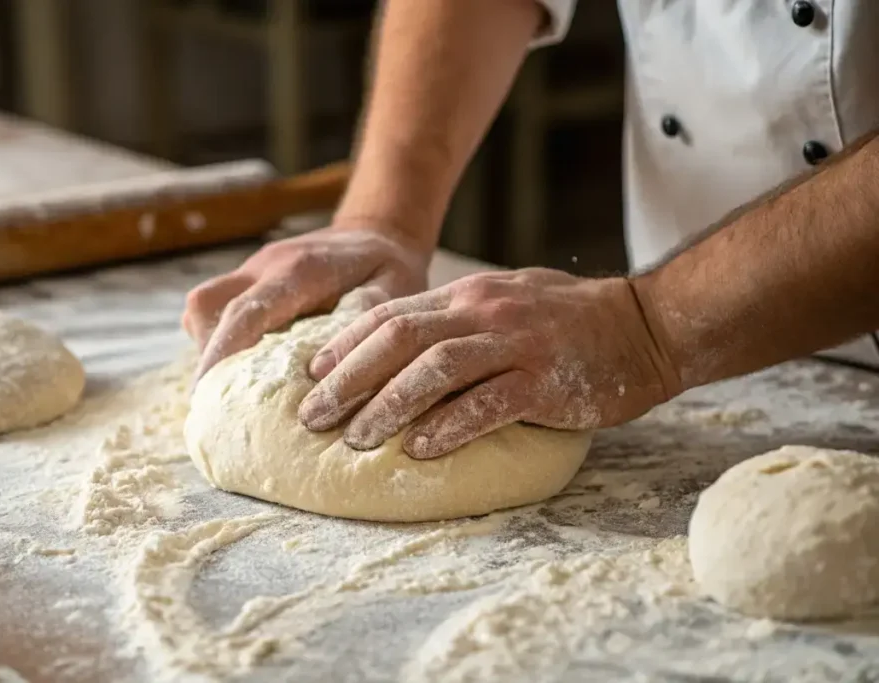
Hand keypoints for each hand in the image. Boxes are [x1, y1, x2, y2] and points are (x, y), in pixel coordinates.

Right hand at [183, 225, 429, 377]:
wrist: (379, 233)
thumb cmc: (389, 268)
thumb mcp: (394, 290)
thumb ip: (364, 321)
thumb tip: (325, 371)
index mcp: (300, 269)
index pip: (248, 310)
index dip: (223, 352)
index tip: (208, 392)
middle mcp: (266, 265)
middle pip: (207, 305)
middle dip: (206, 357)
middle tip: (214, 404)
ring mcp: (253, 270)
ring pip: (204, 307)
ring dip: (210, 347)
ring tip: (233, 388)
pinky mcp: (249, 281)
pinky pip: (215, 309)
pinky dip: (219, 341)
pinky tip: (245, 369)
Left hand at [297, 268, 681, 458]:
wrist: (648, 324)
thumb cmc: (572, 321)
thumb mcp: (508, 301)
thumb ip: (460, 320)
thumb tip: (404, 348)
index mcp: (469, 297)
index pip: (391, 314)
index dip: (345, 345)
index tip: (311, 375)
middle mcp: (484, 313)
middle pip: (399, 340)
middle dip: (348, 379)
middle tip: (312, 416)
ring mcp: (515, 345)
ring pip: (435, 370)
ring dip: (387, 405)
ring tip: (354, 440)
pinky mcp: (545, 381)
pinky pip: (488, 404)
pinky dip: (449, 427)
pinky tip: (419, 449)